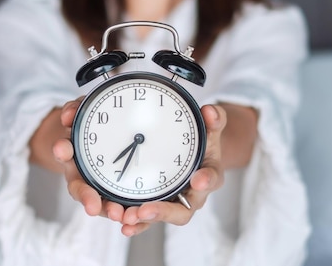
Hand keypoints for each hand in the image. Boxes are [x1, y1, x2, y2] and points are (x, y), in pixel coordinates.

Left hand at [53, 101, 227, 236]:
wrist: (191, 152)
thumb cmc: (200, 141)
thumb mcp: (208, 127)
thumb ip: (213, 119)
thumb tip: (210, 111)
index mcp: (208, 174)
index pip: (210, 178)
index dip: (206, 180)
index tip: (199, 180)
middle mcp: (191, 195)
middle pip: (181, 211)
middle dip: (162, 212)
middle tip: (144, 210)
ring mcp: (171, 202)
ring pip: (156, 217)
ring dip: (140, 220)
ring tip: (125, 218)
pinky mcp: (152, 203)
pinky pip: (141, 216)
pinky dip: (130, 220)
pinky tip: (118, 221)